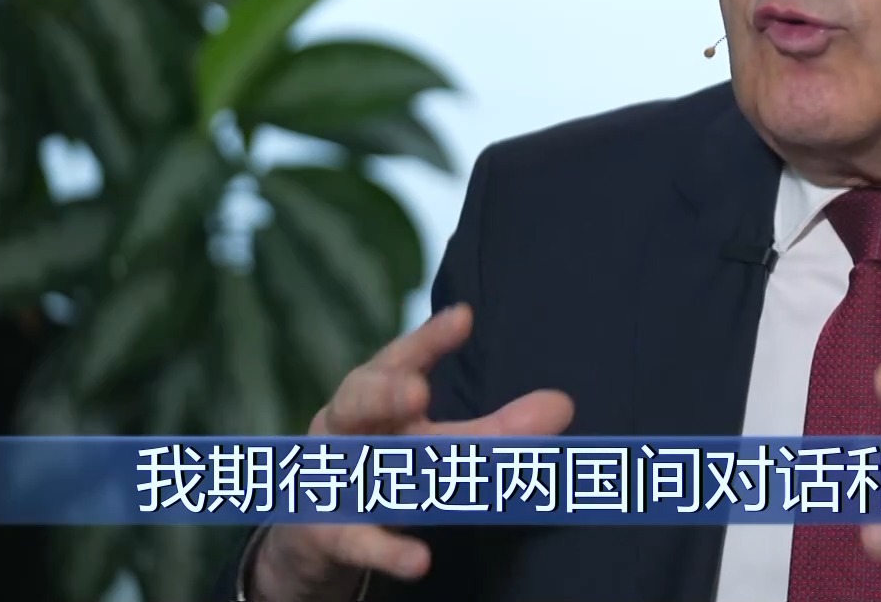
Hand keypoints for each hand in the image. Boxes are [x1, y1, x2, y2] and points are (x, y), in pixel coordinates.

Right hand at [252, 304, 574, 601]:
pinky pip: (359, 542)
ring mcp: (334, 480)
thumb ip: (495, 430)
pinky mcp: (330, 534)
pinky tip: (420, 560)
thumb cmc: (386, 465)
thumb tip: (563, 406)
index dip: (427, 340)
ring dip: (392, 473)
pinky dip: (388, 551)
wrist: (318, 534)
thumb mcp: (433, 444)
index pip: (397, 359)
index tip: (464, 319)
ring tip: (432, 471)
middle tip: (416, 391)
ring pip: (361, 472)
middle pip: (358, 404)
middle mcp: (347, 429)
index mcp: (373, 395)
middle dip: (384, 396)